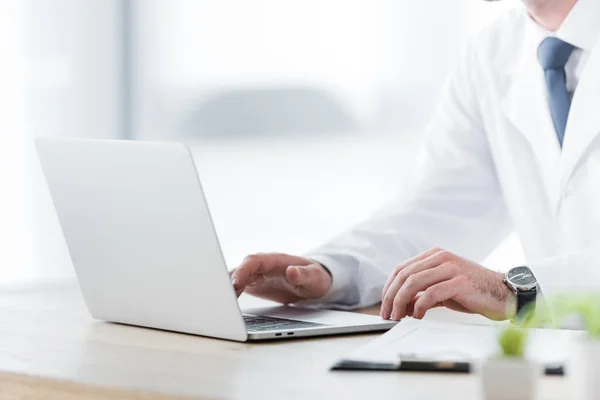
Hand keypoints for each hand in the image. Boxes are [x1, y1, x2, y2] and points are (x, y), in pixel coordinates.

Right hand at [230, 253, 332, 303]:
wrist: (314, 281)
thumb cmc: (316, 277)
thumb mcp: (315, 278)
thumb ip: (304, 275)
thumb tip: (292, 271)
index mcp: (276, 261)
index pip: (254, 261)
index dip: (243, 271)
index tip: (235, 283)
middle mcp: (263, 265)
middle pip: (241, 269)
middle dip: (229, 280)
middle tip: (223, 298)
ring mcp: (258, 274)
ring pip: (237, 277)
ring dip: (228, 288)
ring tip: (222, 304)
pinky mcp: (255, 283)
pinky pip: (239, 286)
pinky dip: (231, 293)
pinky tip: (227, 305)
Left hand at [380, 247, 515, 320]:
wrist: (504, 294)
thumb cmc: (472, 292)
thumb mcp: (442, 288)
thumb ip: (422, 292)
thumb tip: (400, 304)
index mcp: (435, 255)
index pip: (401, 269)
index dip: (388, 287)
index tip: (384, 304)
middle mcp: (441, 257)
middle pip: (404, 275)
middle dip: (391, 297)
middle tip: (387, 314)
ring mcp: (451, 268)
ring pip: (414, 282)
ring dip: (401, 302)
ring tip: (399, 316)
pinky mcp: (459, 282)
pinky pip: (431, 293)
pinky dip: (419, 306)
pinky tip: (418, 315)